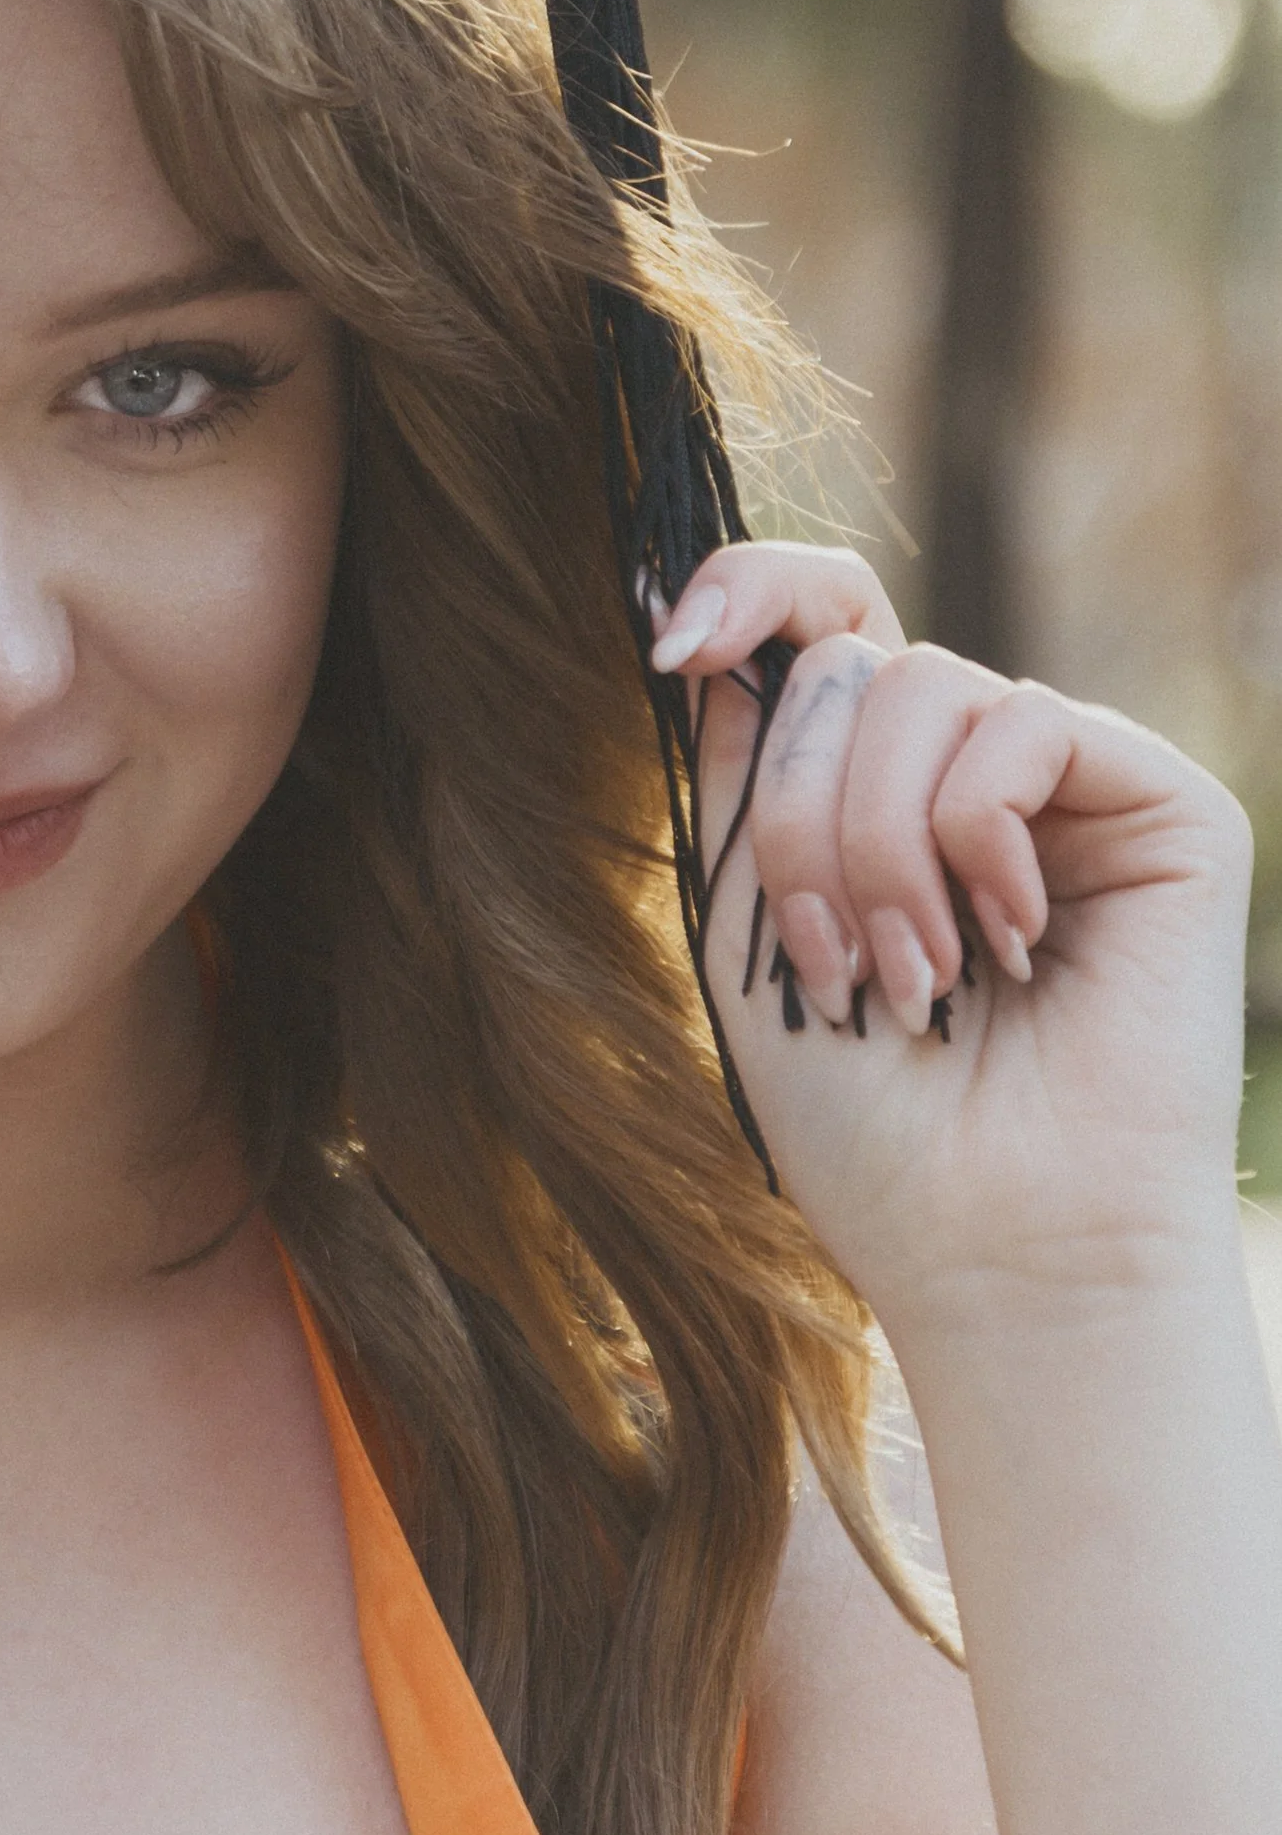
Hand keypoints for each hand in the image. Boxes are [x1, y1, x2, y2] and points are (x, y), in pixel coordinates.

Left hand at [660, 544, 1254, 1342]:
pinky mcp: (1164, 801)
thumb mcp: (748, 923)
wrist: (998, 1244)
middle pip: (842, 665)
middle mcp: (971, 767)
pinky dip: (979, 836)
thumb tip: (708, 628)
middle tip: (831, 964)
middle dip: (800, 814)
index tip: (670, 639)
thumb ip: (740, 774)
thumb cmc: (868, 1119)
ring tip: (914, 979)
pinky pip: (1026, 723)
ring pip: (920, 685)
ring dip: (878, 844)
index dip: (744, 590)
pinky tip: (1010, 942)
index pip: (817, 620)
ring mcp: (1071, 780)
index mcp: (874, 787)